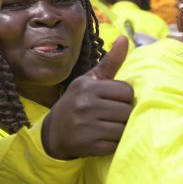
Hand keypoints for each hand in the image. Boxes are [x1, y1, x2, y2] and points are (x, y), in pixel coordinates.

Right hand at [42, 35, 133, 159]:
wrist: (54, 132)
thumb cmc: (79, 102)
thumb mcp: (90, 81)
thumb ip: (110, 62)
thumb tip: (124, 38)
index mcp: (88, 86)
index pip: (127, 91)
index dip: (124, 97)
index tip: (113, 100)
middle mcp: (85, 104)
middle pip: (128, 110)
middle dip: (124, 115)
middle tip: (111, 116)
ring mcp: (86, 125)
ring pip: (124, 128)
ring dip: (121, 130)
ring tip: (108, 126)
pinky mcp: (88, 145)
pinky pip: (116, 144)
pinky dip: (113, 144)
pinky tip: (102, 139)